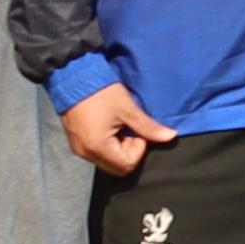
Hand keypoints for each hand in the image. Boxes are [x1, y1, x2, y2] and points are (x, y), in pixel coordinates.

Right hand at [58, 84, 175, 180]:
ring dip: (118, 148)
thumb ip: (148, 127)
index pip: (127, 165)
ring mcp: (78, 148)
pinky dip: (107, 144)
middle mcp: (85, 153)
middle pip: (116, 167)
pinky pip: (96, 153)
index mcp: (98, 147)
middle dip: (129, 151)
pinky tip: (110, 125)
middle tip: (130, 129)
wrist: (73, 76)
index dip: (138, 149)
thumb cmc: (101, 92)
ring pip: (107, 161)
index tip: (137, 130)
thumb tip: (171, 136)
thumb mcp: (128, 109)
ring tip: (120, 125)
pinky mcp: (76, 142)